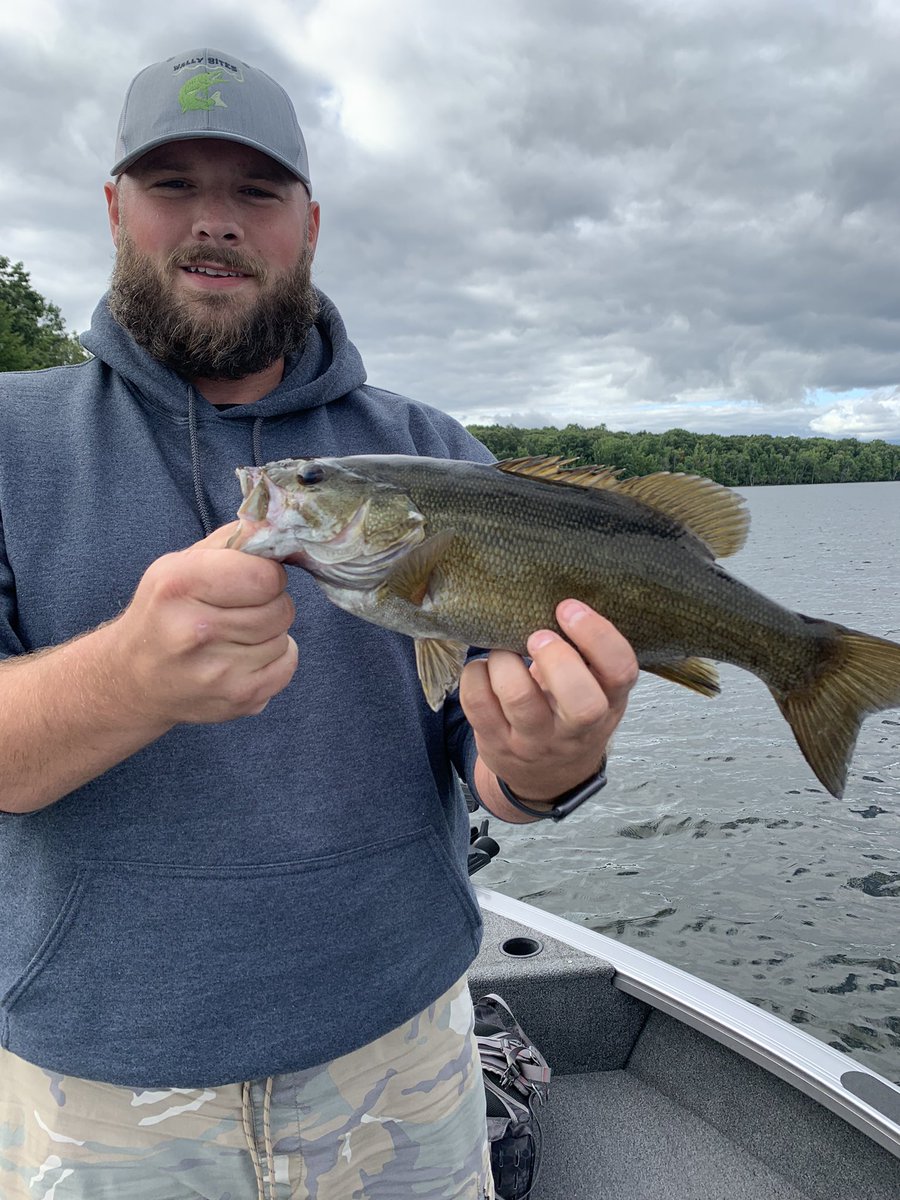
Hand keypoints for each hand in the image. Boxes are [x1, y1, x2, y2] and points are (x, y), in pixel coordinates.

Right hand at [108, 522, 297, 725]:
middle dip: (269, 603)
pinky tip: (243, 657)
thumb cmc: (163, 612)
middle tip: (240, 609)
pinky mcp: (237, 700)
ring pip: (284, 636)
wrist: (131, 679)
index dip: (266, 573)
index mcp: (180, 586)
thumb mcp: (180, 564)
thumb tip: (281, 523)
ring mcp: (218, 672)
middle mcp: (197, 631)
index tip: (250, 578)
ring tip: (234, 635)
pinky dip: (275, 659)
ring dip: (269, 633)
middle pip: (280, 608)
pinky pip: (288, 666)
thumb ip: (232, 541)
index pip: (265, 576)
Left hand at [460, 600, 637, 811]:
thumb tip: (556, 593)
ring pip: (519, 699)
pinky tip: (484, 669)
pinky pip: (477, 704)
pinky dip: (474, 674)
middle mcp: (576, 728)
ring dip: (504, 661)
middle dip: (556, 658)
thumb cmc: (570, 712)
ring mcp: (535, 741)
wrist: (549, 776)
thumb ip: (588, 653)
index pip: (621, 672)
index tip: (568, 609)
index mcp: (609, 702)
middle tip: (537, 635)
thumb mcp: (596, 688)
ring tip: (503, 650)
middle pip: (581, 702)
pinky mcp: (497, 744)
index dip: (597, 635)